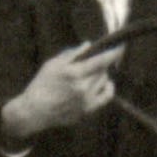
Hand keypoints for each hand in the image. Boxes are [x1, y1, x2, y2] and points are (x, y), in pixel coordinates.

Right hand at [0, 38, 126, 144]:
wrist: (34, 111)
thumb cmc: (41, 84)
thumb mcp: (53, 64)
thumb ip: (72, 54)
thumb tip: (89, 45)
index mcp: (73, 74)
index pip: (100, 60)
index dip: (113, 53)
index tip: (122, 46)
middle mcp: (83, 88)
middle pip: (103, 70)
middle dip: (100, 63)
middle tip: (91, 62)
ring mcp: (87, 100)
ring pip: (104, 80)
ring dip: (100, 74)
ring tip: (88, 74)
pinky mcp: (88, 110)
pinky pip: (107, 96)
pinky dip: (108, 87)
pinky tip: (104, 83)